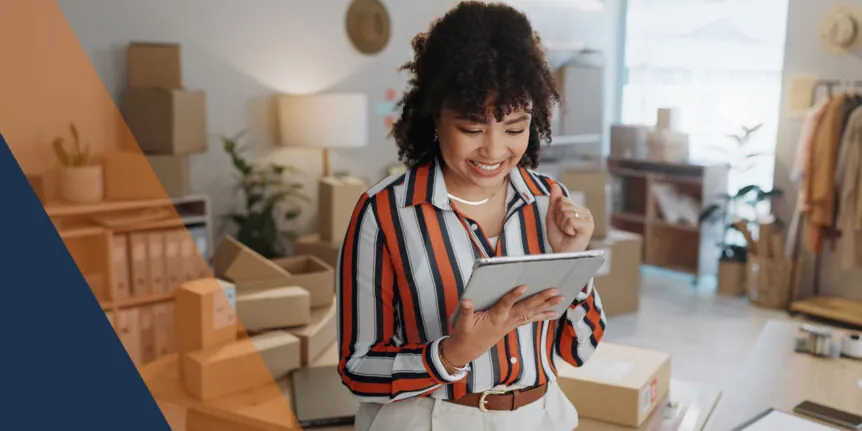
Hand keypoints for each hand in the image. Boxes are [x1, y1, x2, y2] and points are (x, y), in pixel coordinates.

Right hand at [441, 285, 563, 368]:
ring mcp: (510, 324)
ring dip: (546, 306)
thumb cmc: (465, 334)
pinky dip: (541, 315)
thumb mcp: (462, 323)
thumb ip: (465, 311)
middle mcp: (506, 321)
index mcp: (494, 318)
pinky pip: (529, 319)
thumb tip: (466, 301)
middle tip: (555, 291)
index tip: (523, 286)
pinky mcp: (511, 326)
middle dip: (541, 299)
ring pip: (531, 314)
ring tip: (560, 300)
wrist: (468, 350)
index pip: (505, 304)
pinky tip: (552, 312)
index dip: (513, 296)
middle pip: (526, 308)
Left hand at [546, 183, 593, 252]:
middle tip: (564, 228)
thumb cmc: (559, 238)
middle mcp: (584, 212)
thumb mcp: (552, 217)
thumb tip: (555, 186)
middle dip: (559, 218)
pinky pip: (570, 220)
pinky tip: (572, 234)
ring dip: (562, 224)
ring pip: (566, 212)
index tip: (560, 222)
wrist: (562, 253)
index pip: (562, 199)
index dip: (556, 211)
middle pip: (563, 205)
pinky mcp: (588, 225)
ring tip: (568, 232)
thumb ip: (554, 201)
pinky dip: (567, 229)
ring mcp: (588, 218)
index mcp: (577, 209)